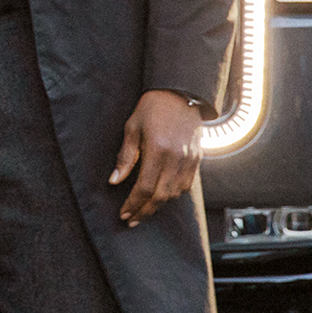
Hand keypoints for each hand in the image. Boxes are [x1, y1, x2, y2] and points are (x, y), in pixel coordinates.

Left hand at [109, 89, 203, 226]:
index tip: (124, 213)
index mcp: (158, 149)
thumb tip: (114, 181)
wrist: (181, 93)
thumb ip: (125, 157)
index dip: (133, 203)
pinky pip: (187, 185)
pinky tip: (162, 196)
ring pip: (175, 193)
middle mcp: (176, 157)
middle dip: (144, 211)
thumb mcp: (132, 128)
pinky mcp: (197, 158)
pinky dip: (174, 194)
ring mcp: (190, 159)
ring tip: (144, 210)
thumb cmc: (152, 108)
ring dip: (159, 205)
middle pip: (161, 196)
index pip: (145, 187)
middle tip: (132, 219)